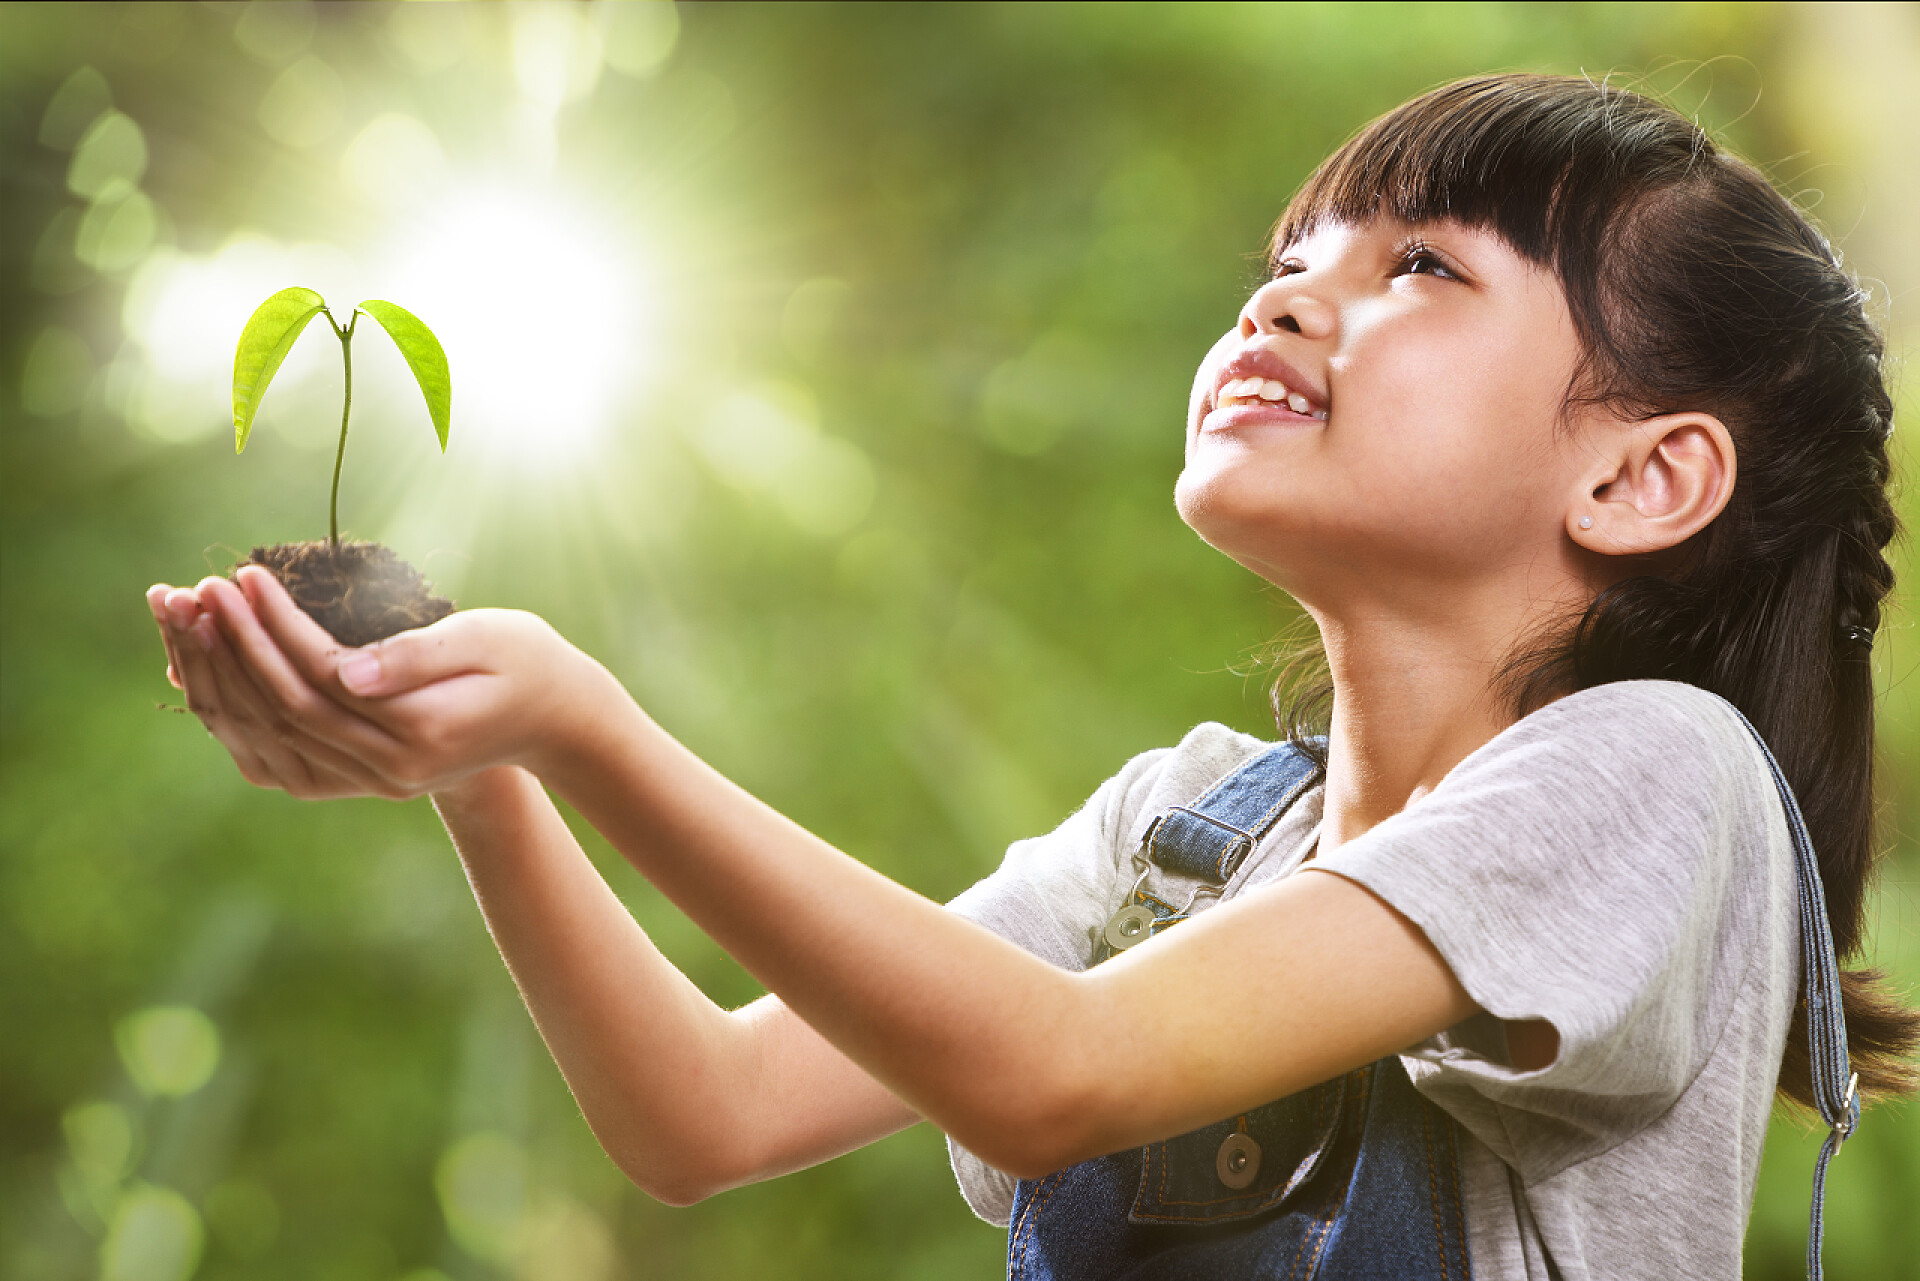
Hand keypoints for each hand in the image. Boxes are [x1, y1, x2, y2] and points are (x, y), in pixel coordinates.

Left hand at [146, 567, 607, 799]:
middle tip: (199, 592)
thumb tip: (349, 671)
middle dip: (235, 648)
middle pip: (287, 709)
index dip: (274, 625)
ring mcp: (377, 780)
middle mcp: (391, 766)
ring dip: (227, 681)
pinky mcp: (366, 778)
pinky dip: (243, 716)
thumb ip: (418, 655)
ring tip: (195, 621)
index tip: (242, 576)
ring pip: (277, 736)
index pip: (321, 675)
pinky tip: (217, 673)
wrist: (555, 719)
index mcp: (420, 728)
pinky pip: (285, 755)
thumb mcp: (488, 639)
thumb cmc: (527, 661)